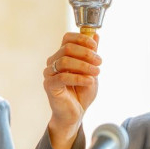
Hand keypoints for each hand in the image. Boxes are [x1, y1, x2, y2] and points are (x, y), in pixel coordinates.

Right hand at [43, 32, 101, 148]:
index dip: (82, 39)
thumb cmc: (81, 92)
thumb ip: (91, 54)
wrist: (75, 113)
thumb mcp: (91, 70)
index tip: (95, 47)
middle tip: (99, 61)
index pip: (67, 38)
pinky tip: (89, 81)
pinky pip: (62, 77)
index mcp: (62, 55)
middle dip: (86, 53)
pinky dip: (78, 77)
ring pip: (64, 61)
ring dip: (84, 65)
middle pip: (67, 48)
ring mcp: (49, 73)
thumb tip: (95, 34)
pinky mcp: (49, 85)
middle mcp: (53, 62)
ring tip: (96, 72)